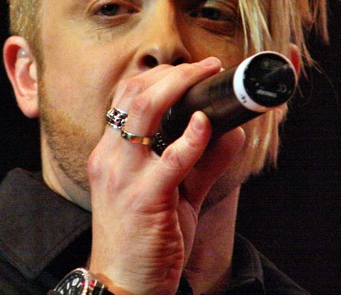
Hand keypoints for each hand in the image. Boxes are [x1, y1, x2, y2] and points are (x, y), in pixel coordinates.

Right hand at [86, 57, 246, 294]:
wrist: (125, 286)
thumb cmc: (146, 240)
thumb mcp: (173, 195)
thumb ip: (200, 161)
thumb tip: (230, 130)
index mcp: (110, 154)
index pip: (124, 97)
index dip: (158, 76)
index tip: (190, 72)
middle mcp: (110, 158)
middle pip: (133, 93)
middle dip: (173, 72)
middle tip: (206, 66)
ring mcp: (124, 176)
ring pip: (143, 110)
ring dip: (180, 86)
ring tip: (207, 75)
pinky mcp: (145, 198)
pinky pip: (171, 157)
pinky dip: (194, 135)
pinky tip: (209, 123)